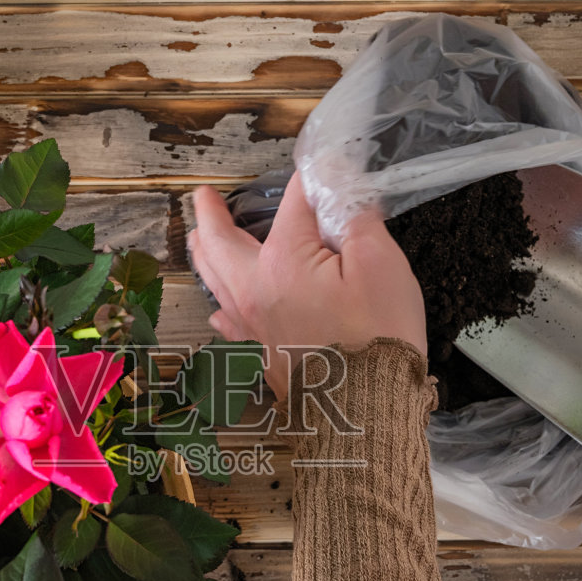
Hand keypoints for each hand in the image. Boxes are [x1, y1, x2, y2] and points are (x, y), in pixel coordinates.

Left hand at [187, 173, 426, 397]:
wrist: (367, 410)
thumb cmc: (378, 339)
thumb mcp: (381, 263)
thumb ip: (355, 216)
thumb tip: (339, 186)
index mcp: (283, 262)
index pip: (294, 203)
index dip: (312, 182)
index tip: (324, 170)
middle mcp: (254, 291)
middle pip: (221, 242)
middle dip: (210, 215)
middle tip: (203, 198)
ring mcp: (251, 327)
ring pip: (214, 281)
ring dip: (206, 254)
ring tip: (200, 239)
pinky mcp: (259, 355)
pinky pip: (226, 323)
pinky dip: (220, 305)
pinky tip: (218, 306)